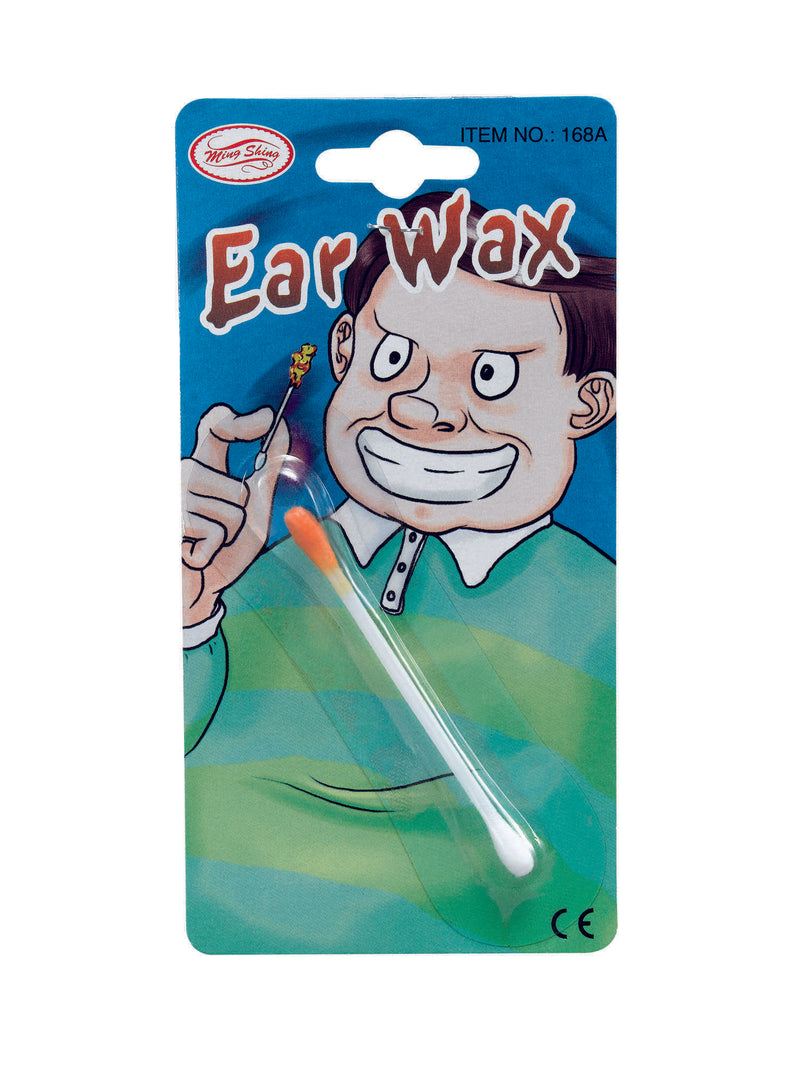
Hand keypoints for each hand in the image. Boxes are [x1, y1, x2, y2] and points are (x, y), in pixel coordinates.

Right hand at [181, 404, 289, 625]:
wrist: (200, 585)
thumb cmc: (225, 547)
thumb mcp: (253, 506)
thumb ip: (265, 471)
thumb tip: (282, 428)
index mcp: (205, 464)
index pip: (216, 427)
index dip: (242, 421)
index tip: (270, 418)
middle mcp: (185, 473)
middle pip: (237, 488)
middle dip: (244, 515)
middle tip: (227, 529)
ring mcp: (176, 495)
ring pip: (231, 511)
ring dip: (230, 533)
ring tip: (211, 541)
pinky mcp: (172, 519)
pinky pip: (215, 531)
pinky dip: (215, 546)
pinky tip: (198, 551)